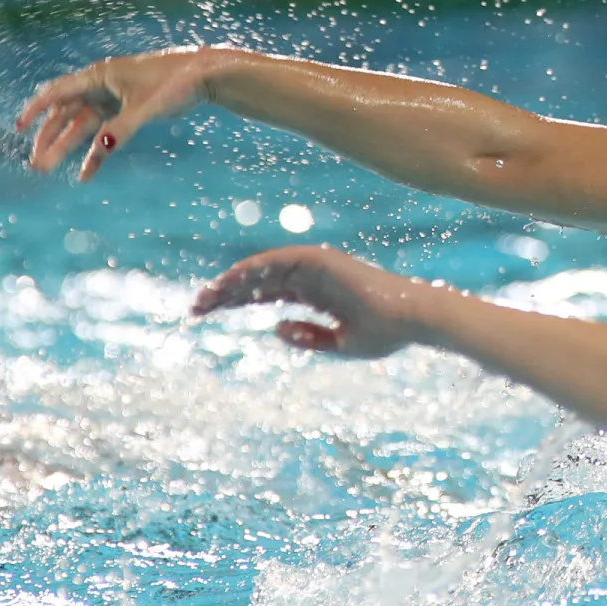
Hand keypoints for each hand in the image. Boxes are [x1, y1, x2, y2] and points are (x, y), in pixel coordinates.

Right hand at [17, 48, 216, 180]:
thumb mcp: (147, 108)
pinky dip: (96, 152)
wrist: (204, 75)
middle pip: (67, 113)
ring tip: (48, 168)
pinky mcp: (126, 110)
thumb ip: (122, 129)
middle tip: (36, 163)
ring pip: (82, 125)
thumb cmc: (175, 83)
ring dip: (67, 147)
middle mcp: (101, 85)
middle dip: (50, 138)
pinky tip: (86, 174)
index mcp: (100, 76)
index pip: (58, 92)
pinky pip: (104, 133)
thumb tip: (101, 148)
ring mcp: (113, 98)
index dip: (36, 109)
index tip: (19, 127)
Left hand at [192, 245, 442, 358]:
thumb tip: (274, 328)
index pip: (268, 294)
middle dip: (226, 294)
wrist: (412, 320)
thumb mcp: (340, 345)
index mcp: (317, 294)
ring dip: (232, 281)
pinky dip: (254, 269)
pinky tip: (230, 282)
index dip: (237, 301)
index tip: (208, 314)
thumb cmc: (385, 334)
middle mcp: (312, 277)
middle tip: (194, 308)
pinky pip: (279, 261)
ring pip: (263, 270)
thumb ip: (308, 338)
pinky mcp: (321, 260)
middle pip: (259, 281)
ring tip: (204, 298)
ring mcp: (316, 267)